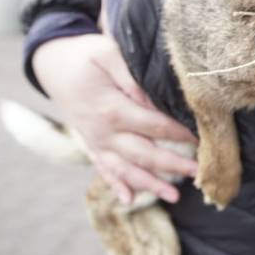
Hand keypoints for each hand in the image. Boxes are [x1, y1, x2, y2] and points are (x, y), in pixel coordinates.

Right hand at [32, 33, 197, 204]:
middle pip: (143, 154)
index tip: (201, 140)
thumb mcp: (108, 53)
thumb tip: (154, 99)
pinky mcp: (91, 145)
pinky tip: (128, 200)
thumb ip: (132, 77)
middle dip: (172, 166)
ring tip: (175, 197)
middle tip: (199, 174)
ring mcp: (96, 142)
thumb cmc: (85, 56)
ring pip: (125, 170)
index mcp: (111, 110)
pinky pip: (104, 170)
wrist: (53, 65)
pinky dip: (116, 185)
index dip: (178, 134)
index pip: (153, 126)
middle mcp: (103, 132)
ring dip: (150, 185)